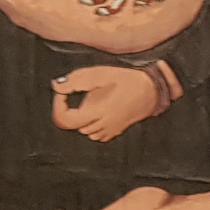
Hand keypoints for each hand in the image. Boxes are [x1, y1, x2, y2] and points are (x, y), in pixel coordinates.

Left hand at [51, 66, 165, 142]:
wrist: (152, 91)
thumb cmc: (129, 81)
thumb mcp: (102, 74)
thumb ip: (77, 80)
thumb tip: (57, 86)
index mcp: (97, 112)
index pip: (66, 119)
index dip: (59, 105)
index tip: (62, 93)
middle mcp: (102, 125)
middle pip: (73, 125)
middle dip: (69, 109)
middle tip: (74, 92)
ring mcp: (109, 130)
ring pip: (83, 131)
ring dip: (80, 118)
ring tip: (87, 101)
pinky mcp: (115, 132)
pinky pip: (96, 134)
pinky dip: (91, 125)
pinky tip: (97, 112)